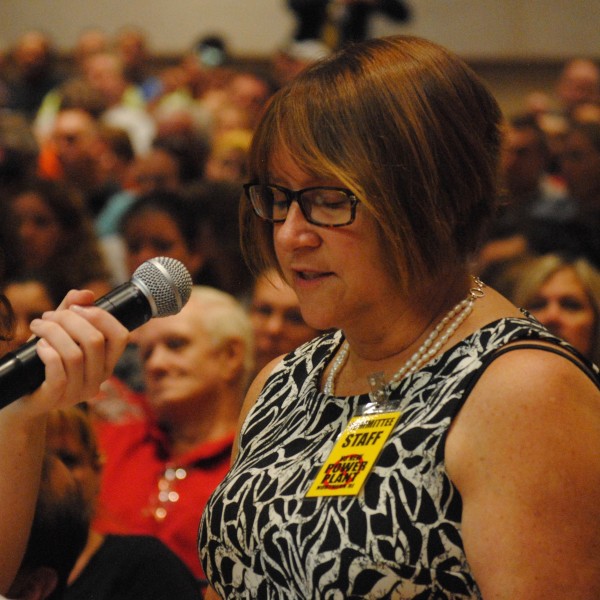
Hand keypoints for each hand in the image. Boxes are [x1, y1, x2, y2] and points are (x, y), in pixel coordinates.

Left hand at [16, 289, 128, 416]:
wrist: (21, 395)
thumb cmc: (42, 360)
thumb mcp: (59, 332)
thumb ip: (72, 310)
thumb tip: (85, 294)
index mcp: (106, 362)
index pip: (121, 336)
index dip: (101, 316)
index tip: (76, 308)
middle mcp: (98, 378)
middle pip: (95, 341)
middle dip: (69, 320)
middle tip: (48, 316)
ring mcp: (78, 392)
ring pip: (74, 355)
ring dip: (52, 333)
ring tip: (38, 326)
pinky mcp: (56, 399)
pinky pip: (58, 373)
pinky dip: (47, 353)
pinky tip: (38, 346)